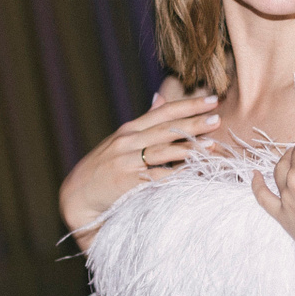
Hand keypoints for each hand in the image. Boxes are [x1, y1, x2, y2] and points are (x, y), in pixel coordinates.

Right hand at [60, 80, 220, 236]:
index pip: (163, 112)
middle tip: (217, 117)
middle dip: (194, 122)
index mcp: (130, 130)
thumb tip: (160, 98)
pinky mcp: (127, 182)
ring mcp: (126, 161)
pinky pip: (157, 178)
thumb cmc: (103, 170)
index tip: (212, 100)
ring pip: (163, 151)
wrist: (77, 197)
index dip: (188, 105)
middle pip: (167, 129)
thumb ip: (144, 123)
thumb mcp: (121, 141)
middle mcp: (128, 141)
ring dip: (189, 147)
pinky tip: (193, 174)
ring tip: (211, 144)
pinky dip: (177, 175)